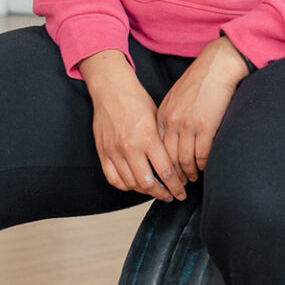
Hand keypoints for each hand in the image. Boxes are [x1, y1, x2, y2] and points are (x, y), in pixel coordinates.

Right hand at [79, 52, 185, 200]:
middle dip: (164, 193)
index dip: (176, 186)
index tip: (181, 192)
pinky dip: (126, 186)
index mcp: (148, 138)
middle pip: (149, 183)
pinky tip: (135, 184)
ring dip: (146, 191)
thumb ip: (164, 143)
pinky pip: (114, 179)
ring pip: (132, 184)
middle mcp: (130, 148)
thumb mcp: (158, 119)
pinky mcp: (103, 152)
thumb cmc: (136, 100)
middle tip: (172, 195)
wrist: (111, 89)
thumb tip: (176, 164)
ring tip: (156, 191)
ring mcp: (114, 152)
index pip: (166, 172)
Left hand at [156, 36, 248, 184]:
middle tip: (178, 186)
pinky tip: (205, 167)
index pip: (157, 149)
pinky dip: (203, 165)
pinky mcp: (206, 126)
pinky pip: (202, 154)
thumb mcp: (175, 99)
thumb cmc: (199, 82)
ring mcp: (188, 125)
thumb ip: (170, 119)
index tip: (166, 176)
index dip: (161, 166)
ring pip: (184, 160)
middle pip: (168, 159)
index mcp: (162, 116)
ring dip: (189, 173)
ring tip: (193, 179)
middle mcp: (172, 122)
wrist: (217, 66)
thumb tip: (170, 139)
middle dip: (173, 176)